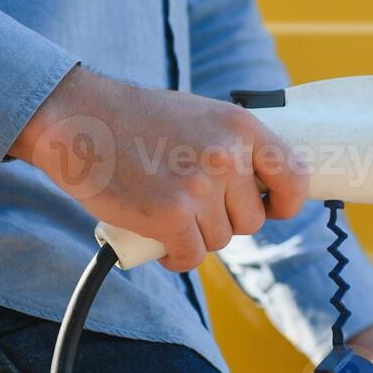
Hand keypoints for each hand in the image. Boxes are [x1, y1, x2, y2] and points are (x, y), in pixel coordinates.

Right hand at [10, 66, 306, 271]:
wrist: (77, 119)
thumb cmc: (136, 119)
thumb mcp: (200, 115)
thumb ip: (232, 145)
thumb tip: (263, 183)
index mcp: (241, 127)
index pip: (294, 176)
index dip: (285, 201)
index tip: (271, 208)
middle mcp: (226, 156)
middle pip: (250, 221)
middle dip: (223, 221)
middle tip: (190, 204)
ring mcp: (199, 187)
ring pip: (219, 241)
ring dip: (195, 236)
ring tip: (166, 212)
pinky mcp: (169, 216)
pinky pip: (190, 257)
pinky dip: (175, 257)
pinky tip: (159, 240)